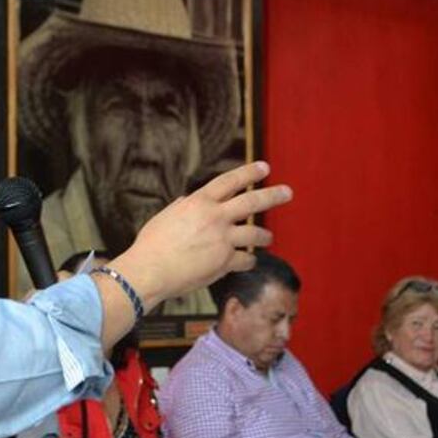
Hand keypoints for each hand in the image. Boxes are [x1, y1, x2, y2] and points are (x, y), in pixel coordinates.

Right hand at [111, 162, 291, 308]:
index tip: (264, 167)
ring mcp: (222, 239)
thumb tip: (187, 200)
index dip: (249, 172)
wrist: (149, 270)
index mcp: (199, 202)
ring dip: (264, 236)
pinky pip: (246, 259)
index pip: (230, 181)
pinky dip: (249, 261)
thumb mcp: (165, 216)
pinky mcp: (225, 261)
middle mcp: (215, 217)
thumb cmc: (151, 245)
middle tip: (288, 192)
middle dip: (273, 195)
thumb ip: (181, 207)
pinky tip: (248, 262)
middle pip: (252, 201)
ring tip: (268, 237)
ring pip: (255, 233)